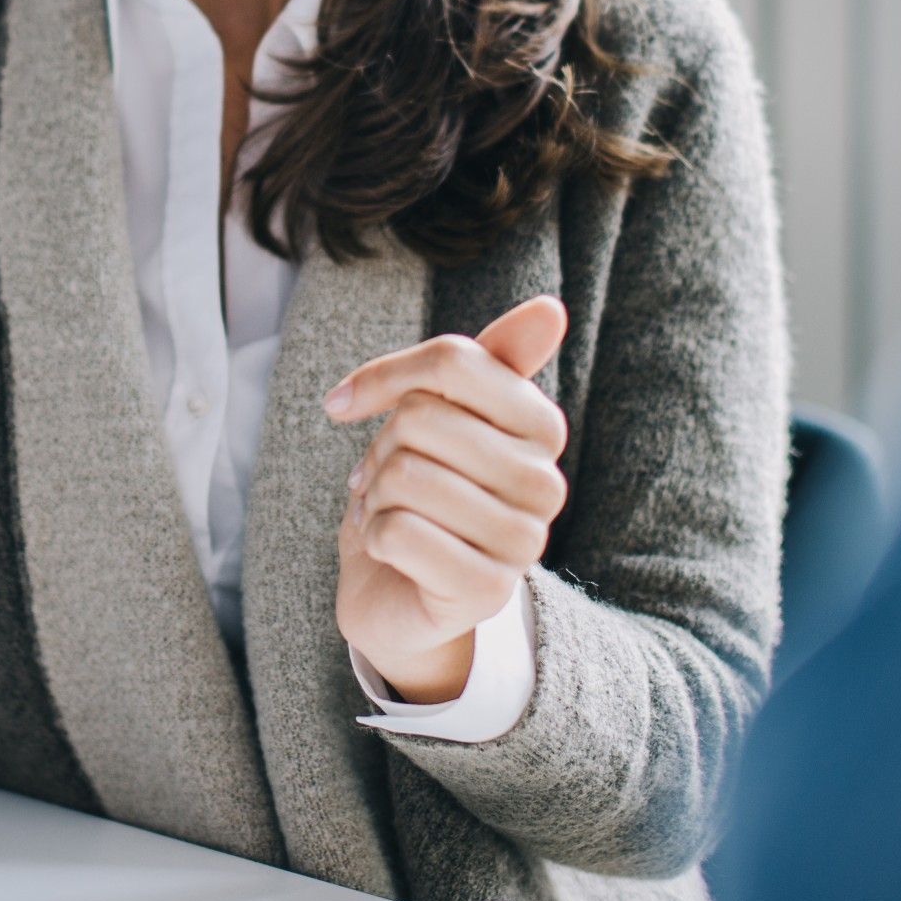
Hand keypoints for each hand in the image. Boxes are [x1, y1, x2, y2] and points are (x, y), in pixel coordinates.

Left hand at [325, 296, 570, 702]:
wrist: (398, 593)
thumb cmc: (420, 492)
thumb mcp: (444, 417)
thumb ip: (487, 362)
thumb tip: (552, 307)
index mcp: (541, 428)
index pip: (453, 359)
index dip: (386, 375)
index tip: (347, 402)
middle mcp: (546, 484)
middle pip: (422, 417)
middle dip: (381, 447)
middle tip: (384, 478)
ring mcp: (522, 542)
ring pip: (406, 474)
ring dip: (374, 495)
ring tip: (389, 512)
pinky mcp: (486, 592)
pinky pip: (397, 531)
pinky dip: (371, 536)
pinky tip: (389, 550)